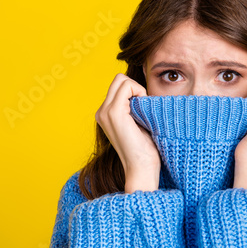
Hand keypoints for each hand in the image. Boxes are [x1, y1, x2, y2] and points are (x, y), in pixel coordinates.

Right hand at [95, 73, 160, 192]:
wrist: (142, 168)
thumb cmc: (145, 149)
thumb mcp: (137, 123)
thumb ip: (133, 107)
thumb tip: (142, 91)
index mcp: (105, 114)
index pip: (119, 85)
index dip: (135, 91)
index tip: (144, 109)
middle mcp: (101, 111)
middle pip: (119, 79)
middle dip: (135, 87)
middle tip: (144, 107)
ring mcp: (105, 111)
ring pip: (122, 80)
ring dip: (138, 90)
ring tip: (143, 111)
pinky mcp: (114, 112)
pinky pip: (127, 86)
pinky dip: (140, 92)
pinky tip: (144, 111)